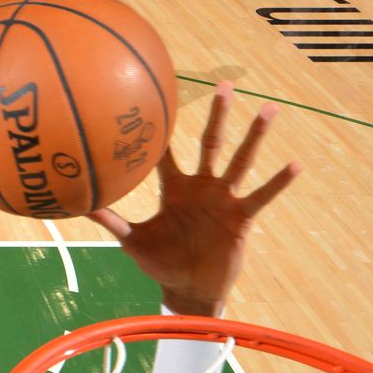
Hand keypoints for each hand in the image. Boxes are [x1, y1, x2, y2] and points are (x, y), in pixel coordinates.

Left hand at [86, 83, 301, 316]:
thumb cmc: (159, 264)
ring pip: (241, 160)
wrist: (187, 289)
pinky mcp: (240, 217)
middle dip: (218, 114)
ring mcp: (223, 199)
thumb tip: (77, 204)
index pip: (168, 152)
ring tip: (270, 108)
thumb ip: (109, 219)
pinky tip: (295, 164)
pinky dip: (278, 182)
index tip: (164, 97)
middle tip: (225, 83)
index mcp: (175, 188)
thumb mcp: (130, 240)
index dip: (164, 129)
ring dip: (255, 135)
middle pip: (211, 142)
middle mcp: (201, 187)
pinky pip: (261, 195)